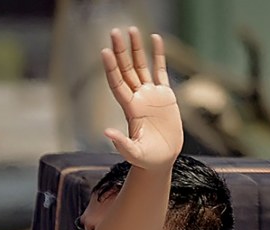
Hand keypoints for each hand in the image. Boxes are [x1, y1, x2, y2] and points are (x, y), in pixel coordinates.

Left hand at [101, 26, 182, 169]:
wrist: (162, 159)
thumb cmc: (146, 159)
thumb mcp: (134, 153)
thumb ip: (121, 144)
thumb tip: (106, 133)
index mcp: (130, 109)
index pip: (117, 84)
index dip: (111, 68)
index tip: (104, 51)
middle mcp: (138, 98)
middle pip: (127, 69)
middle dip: (121, 51)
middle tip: (114, 31)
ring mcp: (151, 95)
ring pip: (141, 66)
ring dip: (137, 49)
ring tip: (132, 29)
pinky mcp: (165, 96)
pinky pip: (161, 71)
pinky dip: (159, 55)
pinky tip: (156, 39)